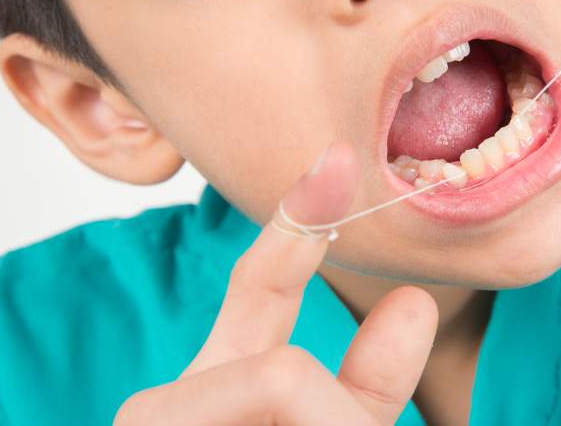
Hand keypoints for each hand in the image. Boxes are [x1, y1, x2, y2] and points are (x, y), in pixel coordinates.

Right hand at [114, 143, 437, 424]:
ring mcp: (154, 414)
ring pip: (286, 378)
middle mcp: (175, 395)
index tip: (337, 161)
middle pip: (284, 360)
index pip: (259, 289)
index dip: (298, 224)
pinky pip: (277, 389)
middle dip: (343, 416)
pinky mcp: (144, 423)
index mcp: (223, 387)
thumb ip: (368, 383)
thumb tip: (415, 301)